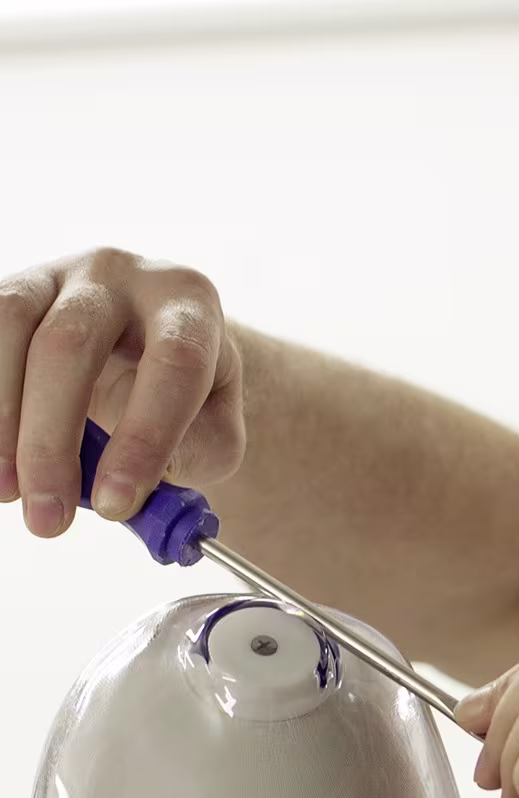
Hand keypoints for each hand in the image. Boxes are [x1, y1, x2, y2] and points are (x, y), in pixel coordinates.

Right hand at [0, 248, 243, 536]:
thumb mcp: (216, 423)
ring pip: (11, 327)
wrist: (150, 346)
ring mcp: (56, 276)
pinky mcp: (13, 292)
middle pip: (73, 344)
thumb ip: (196, 454)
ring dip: (0, 420)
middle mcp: (121, 276)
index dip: (144, 437)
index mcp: (188, 304)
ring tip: (7, 492)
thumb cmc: (187, 393)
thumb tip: (136, 494)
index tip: (115, 504)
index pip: (174, 364)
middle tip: (48, 517)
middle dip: (51, 440)